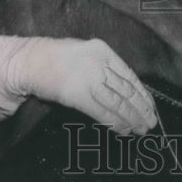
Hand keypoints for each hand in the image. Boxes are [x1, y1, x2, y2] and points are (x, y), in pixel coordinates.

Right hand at [14, 37, 157, 134]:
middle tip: (151, 122)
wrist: (31, 62)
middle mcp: (100, 64)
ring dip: (131, 118)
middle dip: (141, 108)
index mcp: (104, 51)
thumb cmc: (57, 59)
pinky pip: (102, 112)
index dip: (142, 93)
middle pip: (126, 90)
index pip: (129, 75)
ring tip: (141, 129)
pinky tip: (123, 129)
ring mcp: (89, 79)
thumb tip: (123, 88)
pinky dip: (115, 122)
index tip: (150, 106)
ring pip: (118, 102)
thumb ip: (104, 67)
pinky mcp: (78, 95)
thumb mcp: (85, 53)